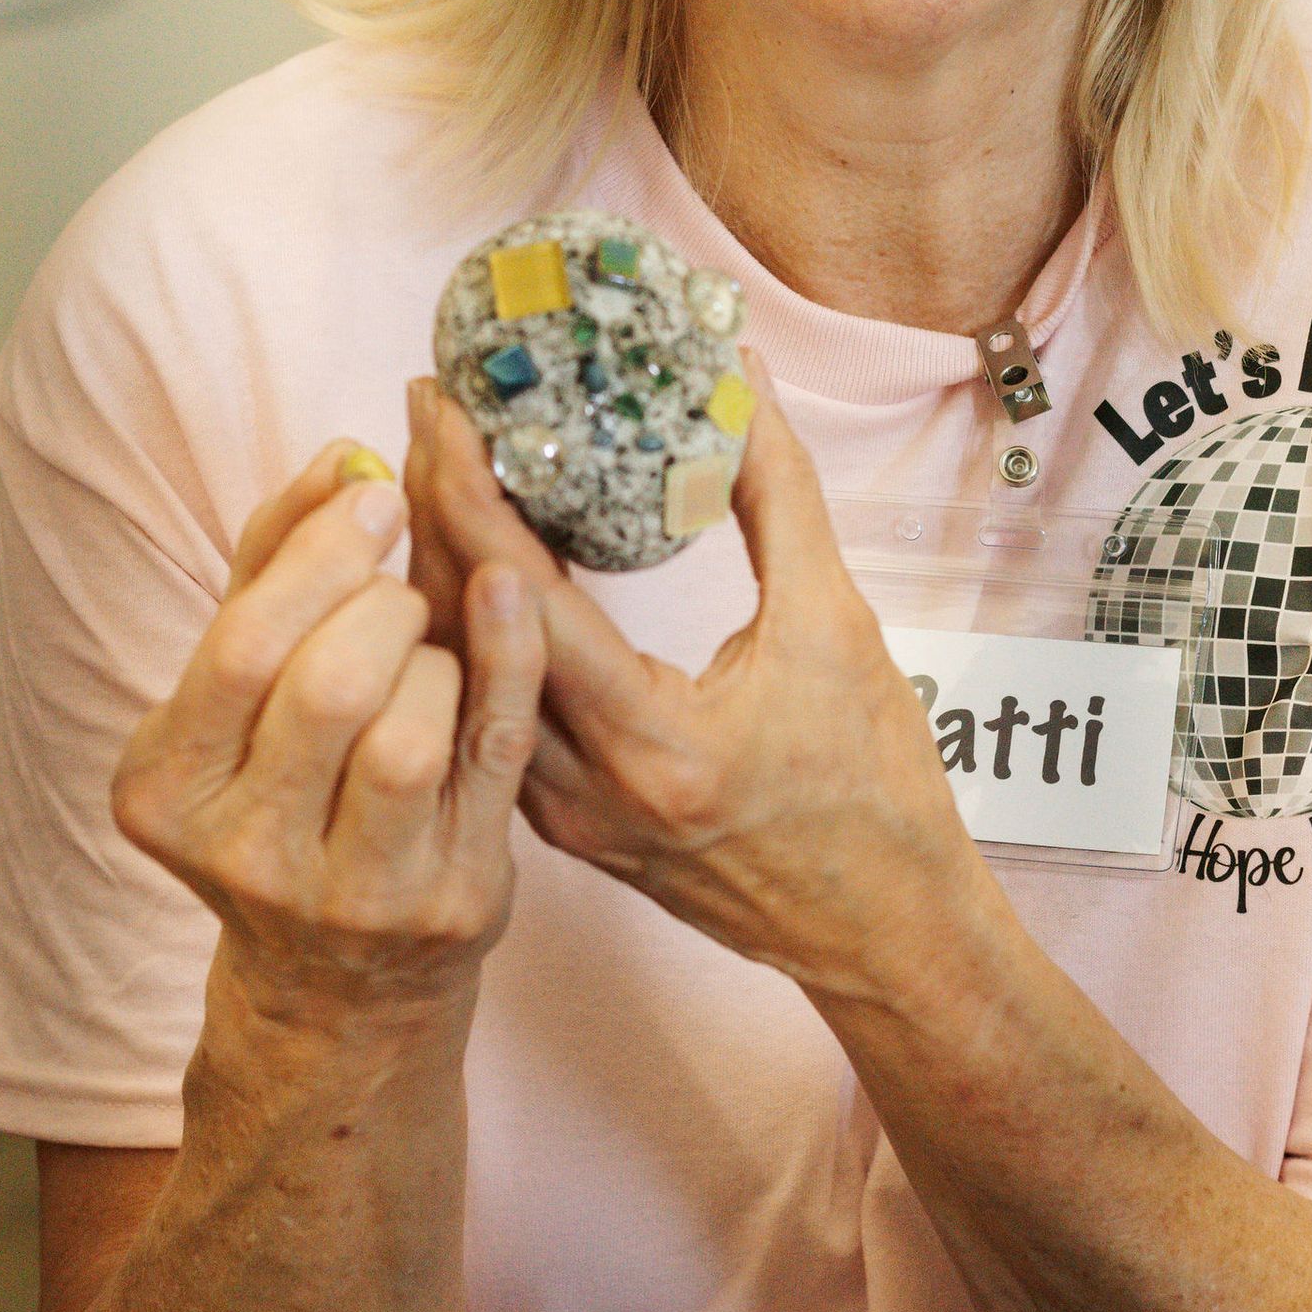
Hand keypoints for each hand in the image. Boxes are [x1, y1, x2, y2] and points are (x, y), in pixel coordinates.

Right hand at [110, 439, 545, 1031]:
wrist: (338, 976)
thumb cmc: (287, 784)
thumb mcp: (246, 685)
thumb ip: (275, 562)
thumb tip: (343, 456)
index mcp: (169, 793)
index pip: (242, 648)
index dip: (317, 556)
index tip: (370, 498)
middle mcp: (249, 856)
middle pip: (326, 686)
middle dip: (378, 600)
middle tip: (398, 581)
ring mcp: (356, 894)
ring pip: (405, 732)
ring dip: (430, 652)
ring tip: (424, 645)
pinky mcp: (454, 900)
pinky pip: (491, 755)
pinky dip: (508, 659)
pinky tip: (509, 593)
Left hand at [406, 363, 985, 1001]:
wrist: (885, 933)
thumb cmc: (875, 788)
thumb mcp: (837, 626)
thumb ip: (779, 495)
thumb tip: (739, 378)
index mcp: (654, 742)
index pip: (521, 602)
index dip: (468, 494)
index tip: (443, 408)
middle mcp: (588, 792)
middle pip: (469, 635)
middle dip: (435, 511)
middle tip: (427, 412)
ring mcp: (568, 818)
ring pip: (468, 678)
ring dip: (443, 571)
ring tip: (434, 468)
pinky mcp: (568, 828)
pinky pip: (494, 713)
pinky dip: (475, 633)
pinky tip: (474, 567)